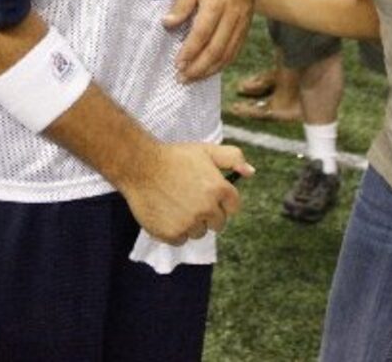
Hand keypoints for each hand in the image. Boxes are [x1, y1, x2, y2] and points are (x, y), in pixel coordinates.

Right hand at [121, 139, 254, 244]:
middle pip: (218, 223)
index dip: (223, 200)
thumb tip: (250, 172)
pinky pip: (181, 240)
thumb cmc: (175, 157)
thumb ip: (232, 158)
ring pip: (199, 232)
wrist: (140, 166)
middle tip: (192, 198)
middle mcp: (207, 209)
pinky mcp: (172, 234)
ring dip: (192, 223)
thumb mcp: (206, 150)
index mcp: (219, 189)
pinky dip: (175, 230)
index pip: (233, 206)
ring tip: (177, 203)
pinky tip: (167, 212)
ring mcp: (189, 223)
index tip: (210, 193)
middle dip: (209, 213)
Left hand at [163, 0, 254, 81]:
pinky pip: (237, 48)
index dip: (189, 52)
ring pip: (228, 52)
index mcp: (216, 3)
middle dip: (198, 67)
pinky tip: (213, 69)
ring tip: (195, 78)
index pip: (201, 35)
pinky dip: (225, 62)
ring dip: (211, 69)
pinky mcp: (247, 23)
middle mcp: (231, 15)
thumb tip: (168, 24)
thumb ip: (182, 4)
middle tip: (182, 78)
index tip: (177, 64)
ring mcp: (242, 21)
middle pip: (216, 49)